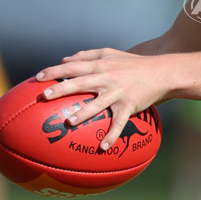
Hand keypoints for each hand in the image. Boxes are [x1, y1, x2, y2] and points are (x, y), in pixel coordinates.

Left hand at [36, 48, 167, 149]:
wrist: (162, 72)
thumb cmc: (134, 63)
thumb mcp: (111, 53)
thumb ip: (88, 54)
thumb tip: (64, 59)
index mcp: (101, 64)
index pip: (73, 66)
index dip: (54, 71)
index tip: (38, 78)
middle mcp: (108, 77)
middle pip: (80, 82)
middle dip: (61, 89)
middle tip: (44, 96)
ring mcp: (118, 92)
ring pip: (98, 103)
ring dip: (83, 113)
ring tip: (69, 122)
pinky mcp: (129, 105)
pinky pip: (119, 122)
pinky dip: (112, 134)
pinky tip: (103, 147)